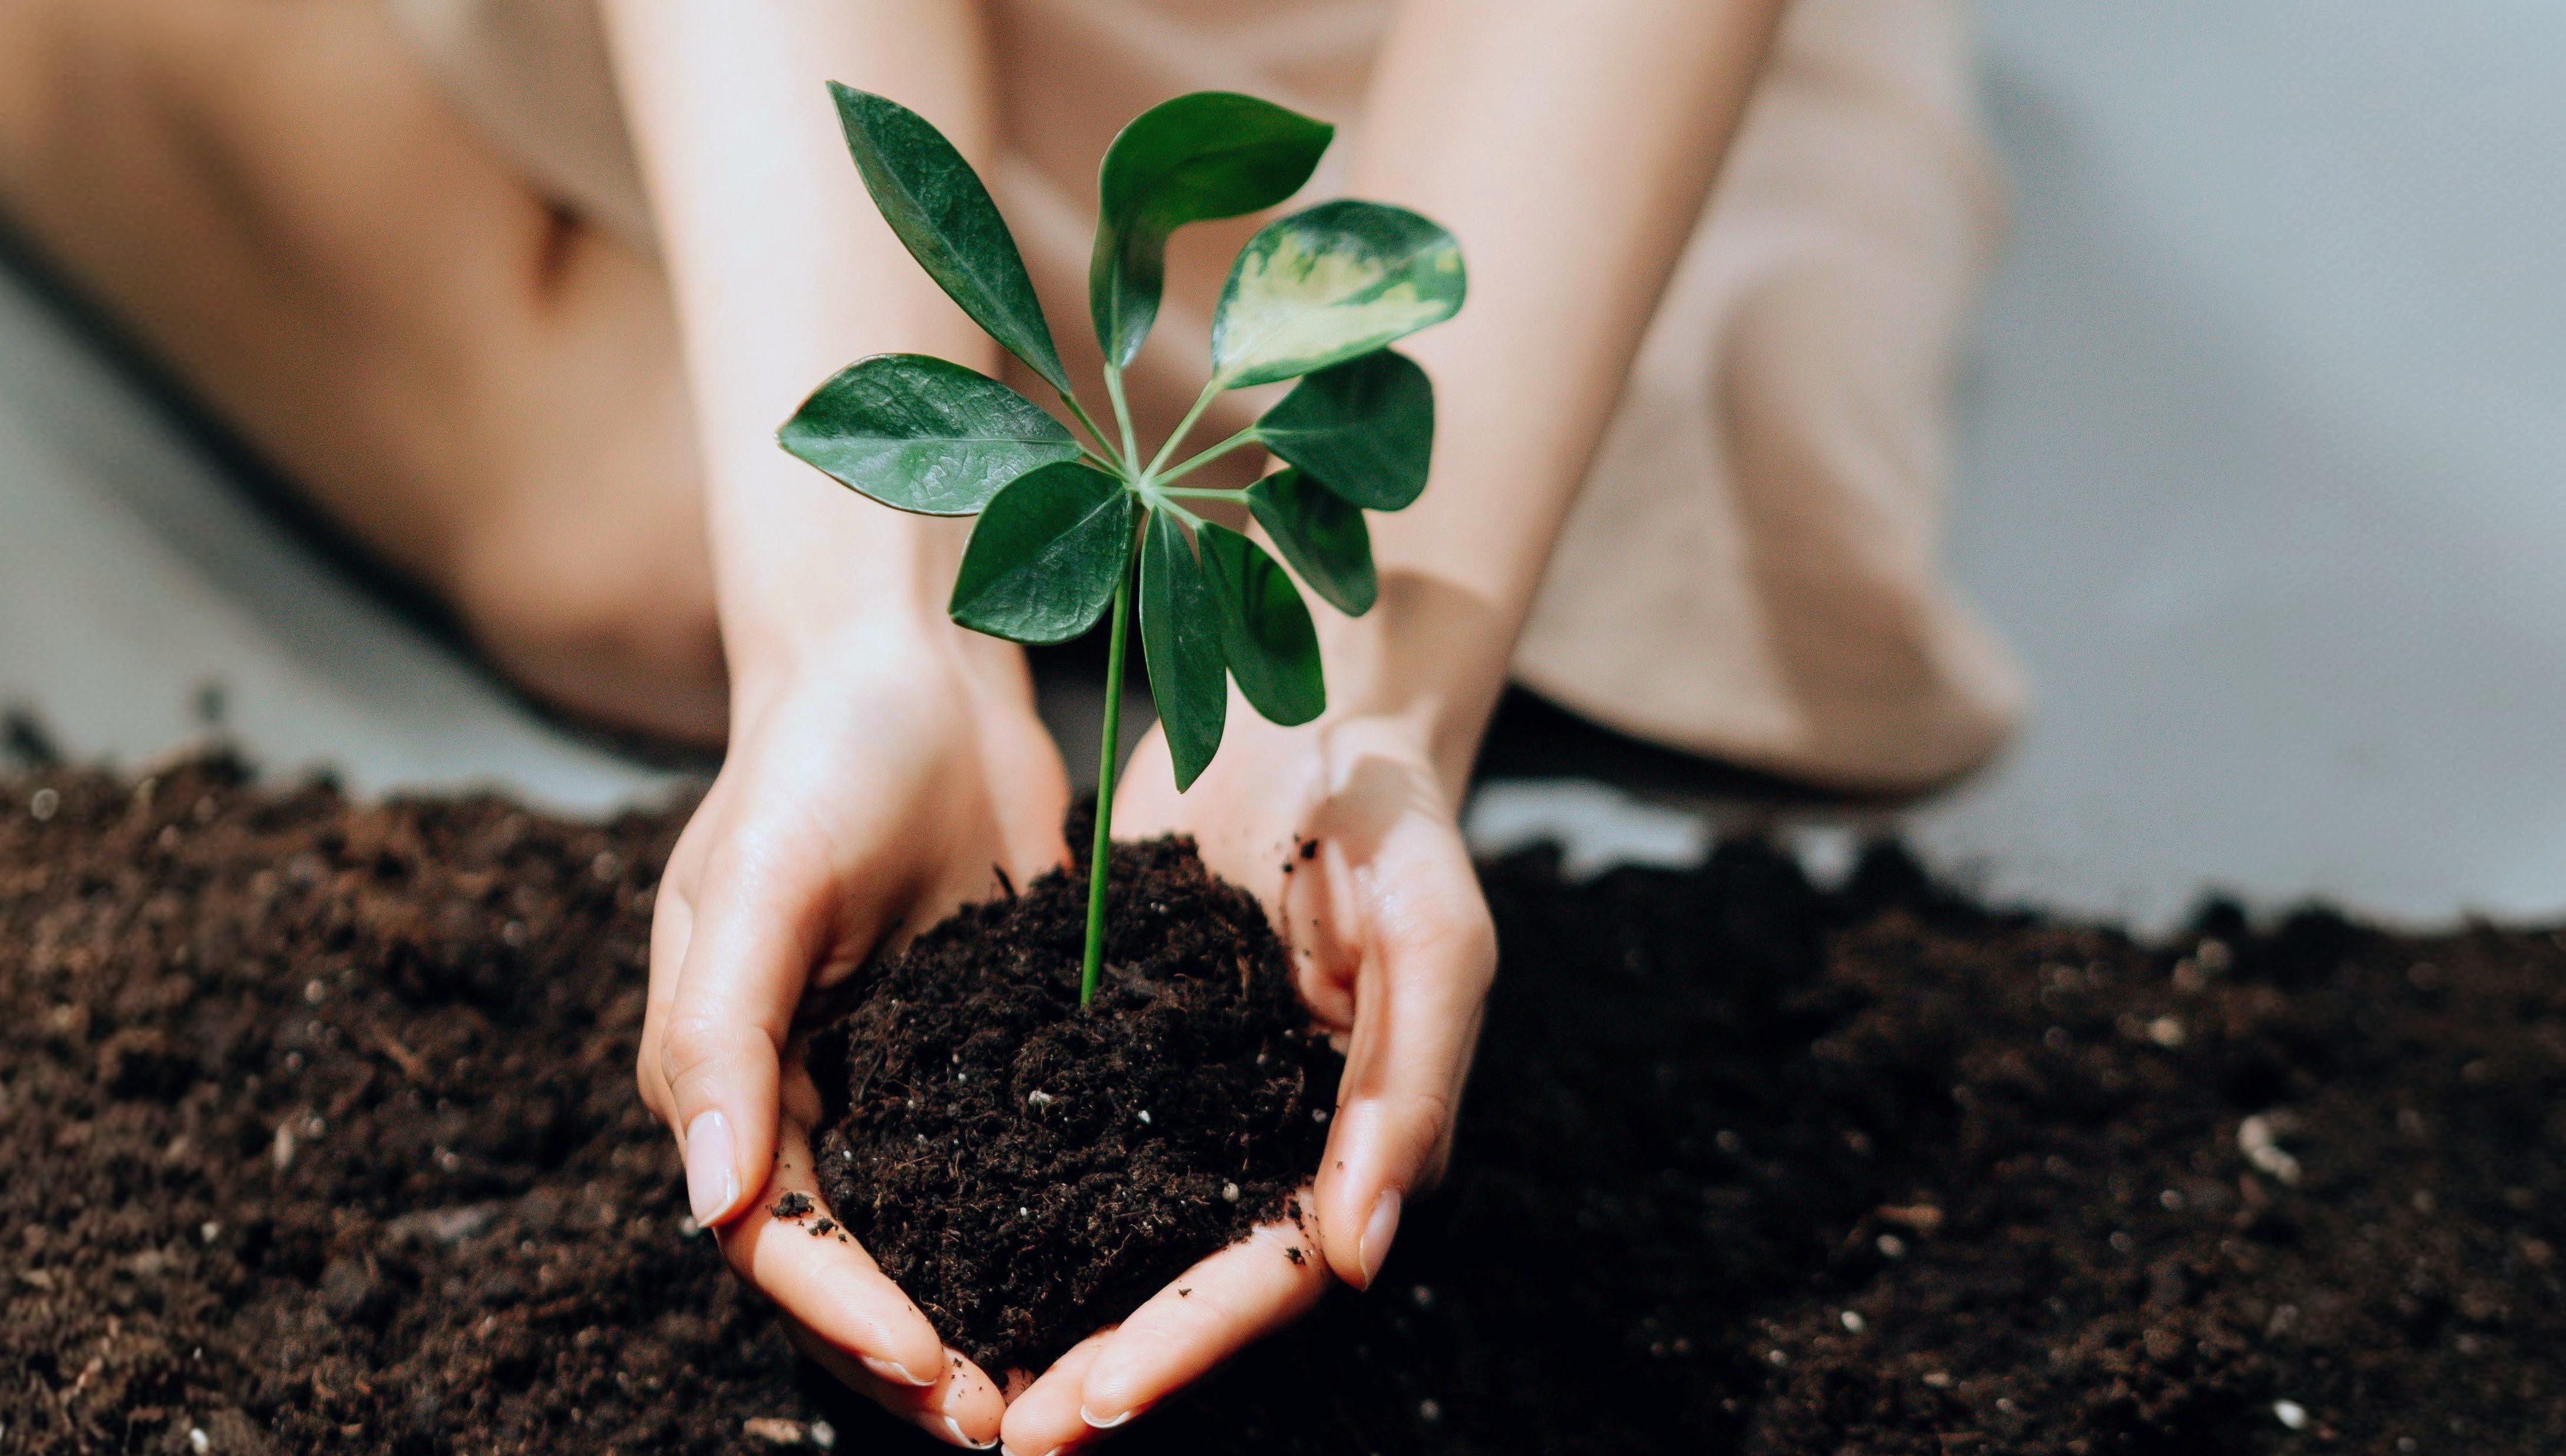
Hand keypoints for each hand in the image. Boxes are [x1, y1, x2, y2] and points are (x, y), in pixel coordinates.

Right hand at [638, 620, 1069, 1447]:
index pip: (776, 1237)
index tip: (933, 1373)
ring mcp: (895, 1081)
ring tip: (1057, 1390)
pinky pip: (998, 1165)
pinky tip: (1104, 1281)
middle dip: (914, 1355)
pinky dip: (1034, 1233)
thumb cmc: (815, 760)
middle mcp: (805, 1099)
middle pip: (848, 1267)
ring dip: (979, 1318)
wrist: (912, 669)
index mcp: (730, 1079)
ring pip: (928, 1237)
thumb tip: (711, 1199)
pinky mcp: (976, 1051)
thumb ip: (722, 1035)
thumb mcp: (756, 883)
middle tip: (1008, 1422)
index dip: (846, 1315)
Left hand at [1000, 705, 1496, 1451]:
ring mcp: (1200, 1106)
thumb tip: (1360, 1257)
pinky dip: (1019, 1211)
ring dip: (1054, 1314)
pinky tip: (941, 1251)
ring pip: (1124, 1242)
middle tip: (1014, 1433)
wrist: (1310, 712)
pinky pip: (1077, 1153)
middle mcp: (1278, 1144)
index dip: (1195, 1340)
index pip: (1277, 1271)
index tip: (1101, 1396)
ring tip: (962, 1385)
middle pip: (1191, 1286)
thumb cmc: (1393, 815)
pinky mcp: (1132, 1055)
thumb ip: (1407, 1087)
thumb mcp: (1432, 932)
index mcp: (1365, 1138)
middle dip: (1109, 1365)